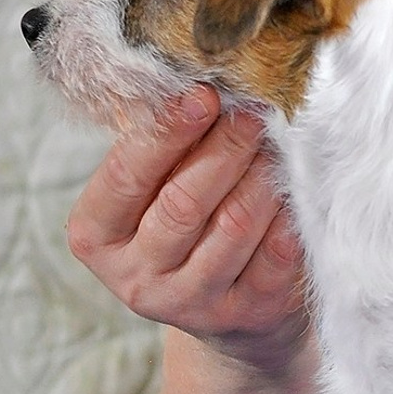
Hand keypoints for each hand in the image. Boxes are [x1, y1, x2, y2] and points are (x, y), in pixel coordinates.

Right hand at [68, 85, 309, 374]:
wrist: (229, 309)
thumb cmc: (182, 223)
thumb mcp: (151, 189)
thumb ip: (157, 143)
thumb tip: (189, 79)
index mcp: (96, 237)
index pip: (125, 176)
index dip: (166, 132)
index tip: (203, 94)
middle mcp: (136, 278)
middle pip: (183, 202)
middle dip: (225, 147)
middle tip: (254, 111)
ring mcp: (192, 304)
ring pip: (234, 225)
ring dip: (262, 174)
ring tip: (279, 141)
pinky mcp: (247, 314)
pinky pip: (276, 253)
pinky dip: (289, 212)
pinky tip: (296, 186)